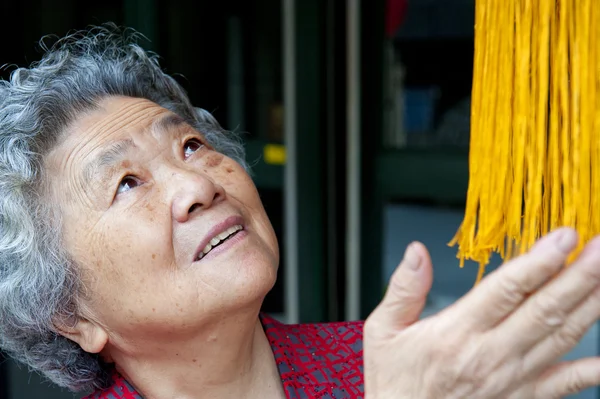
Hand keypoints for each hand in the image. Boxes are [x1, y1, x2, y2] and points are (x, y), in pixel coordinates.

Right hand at [363, 228, 599, 398]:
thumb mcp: (383, 331)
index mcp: (456, 332)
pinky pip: (568, 383)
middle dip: (578, 276)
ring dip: (590, 306)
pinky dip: (594, 369)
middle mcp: (490, 355)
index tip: (564, 236)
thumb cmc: (394, 380)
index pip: (506, 290)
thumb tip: (417, 251)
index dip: (538, 262)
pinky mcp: (524, 397)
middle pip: (544, 310)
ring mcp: (513, 379)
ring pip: (561, 337)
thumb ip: (403, 289)